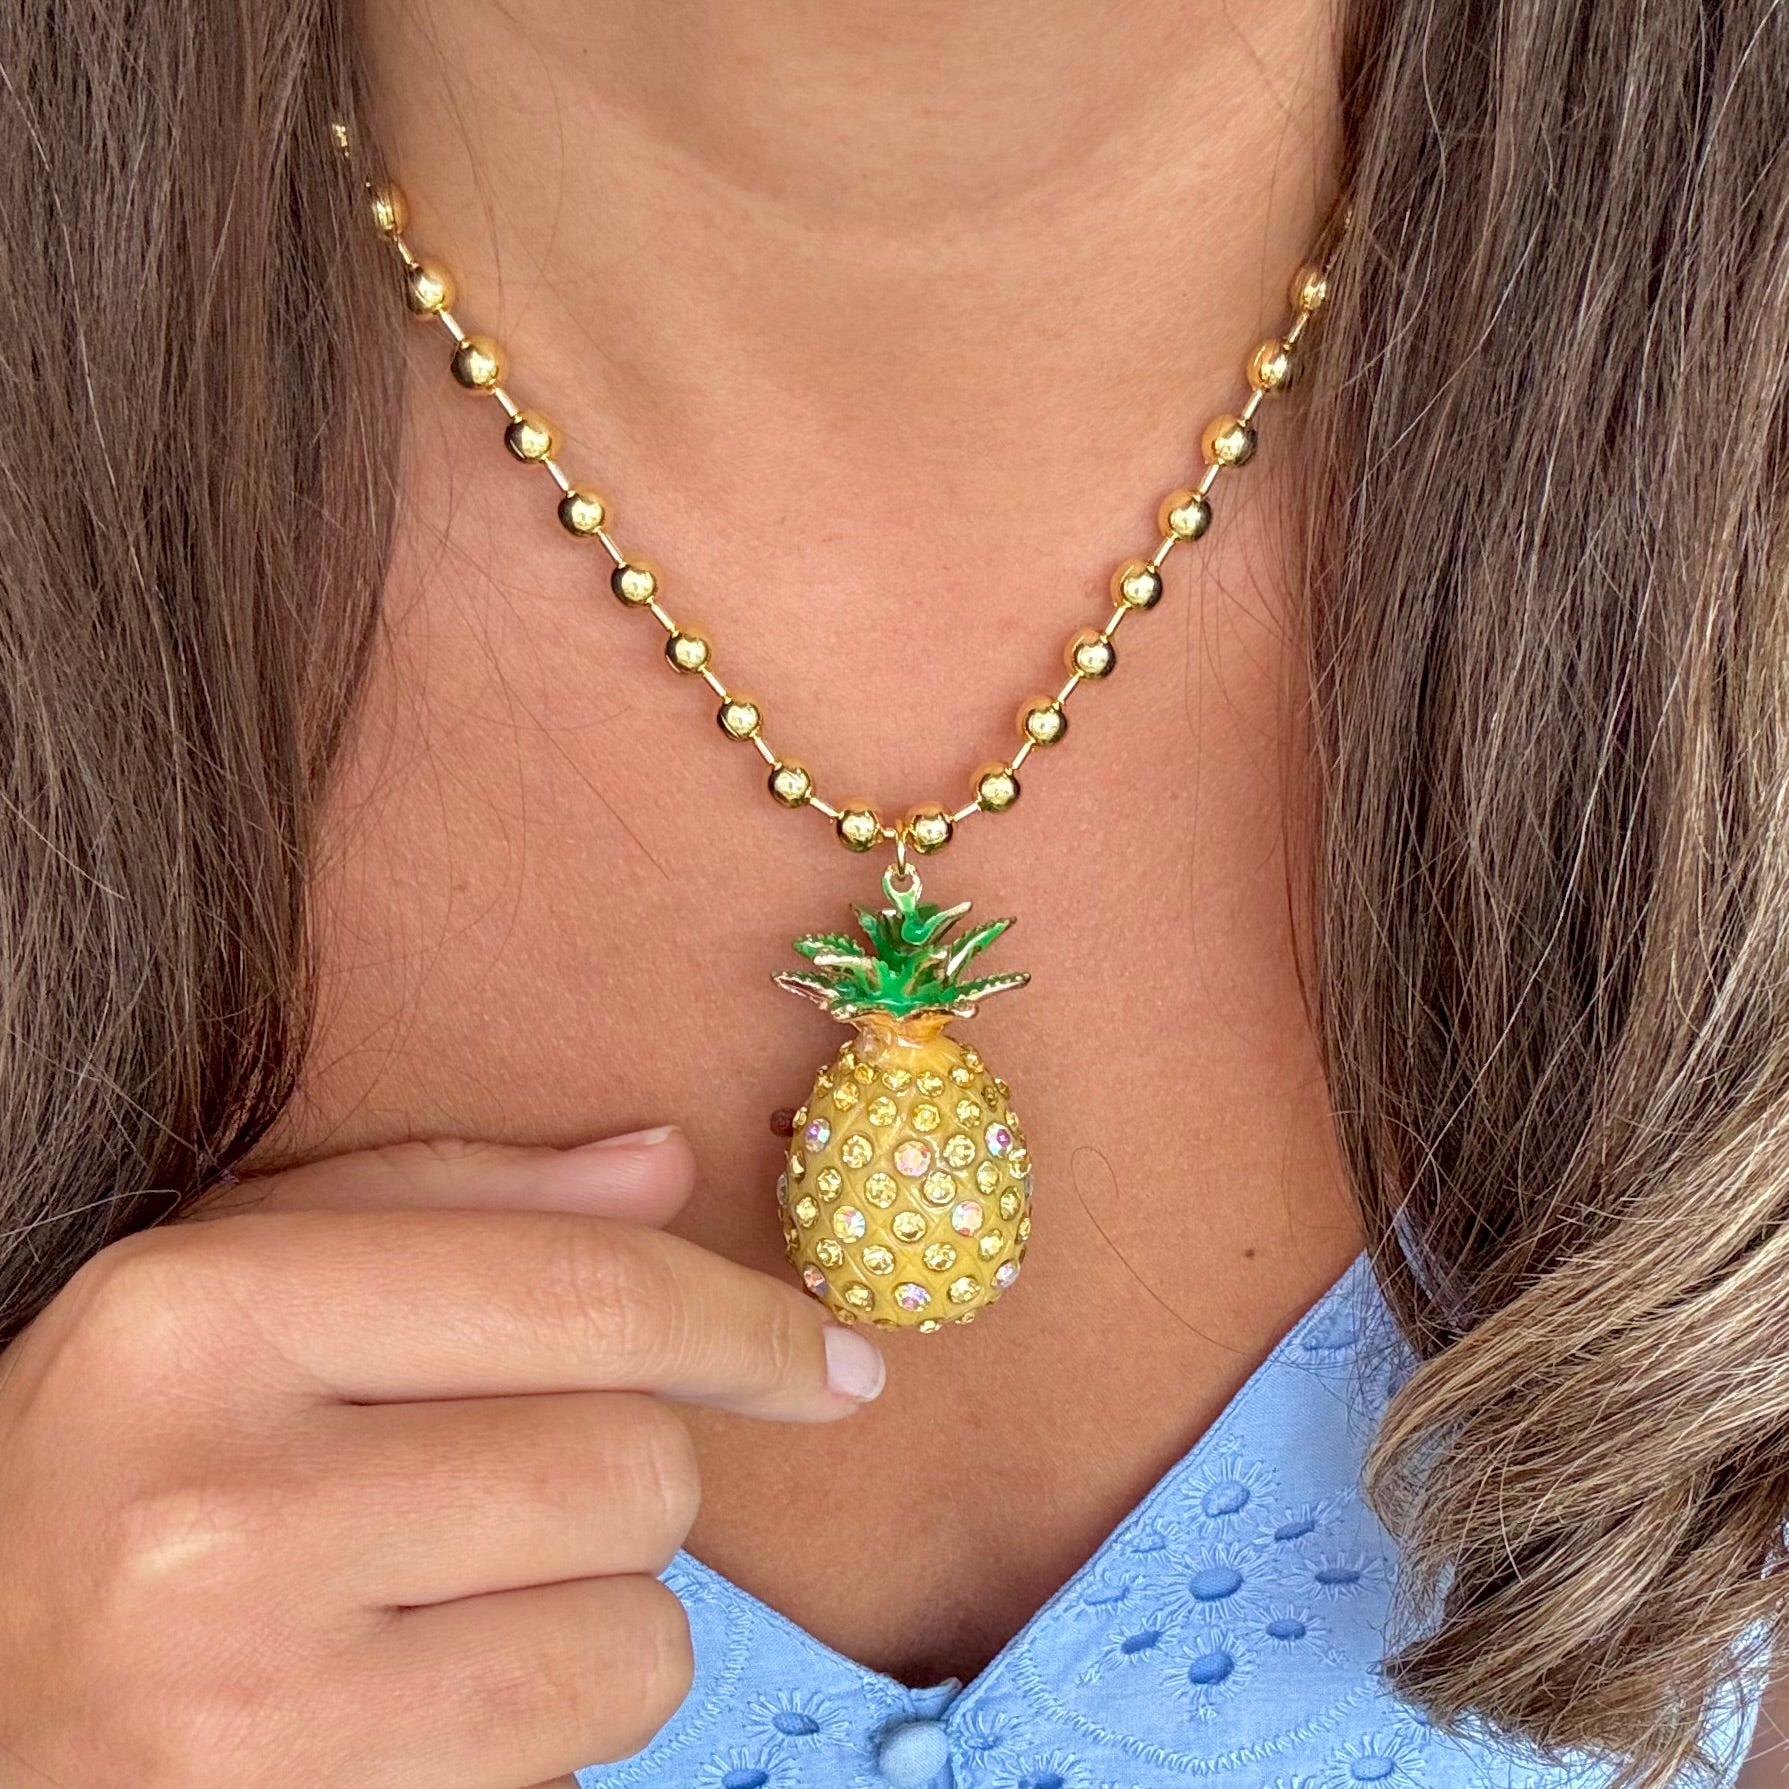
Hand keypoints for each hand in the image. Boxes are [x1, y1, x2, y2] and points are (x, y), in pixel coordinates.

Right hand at [0, 1130, 883, 1787]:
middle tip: (511, 1488)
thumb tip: (665, 1168)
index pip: (580, 1295)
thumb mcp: (229, 1283)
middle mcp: (213, 1524)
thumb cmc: (109, 1469)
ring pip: (637, 1642)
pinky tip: (418, 1702)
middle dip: (628, 1473)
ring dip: (599, 1614)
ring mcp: (249, 1724)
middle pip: (636, 1472)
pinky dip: (545, 1729)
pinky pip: (574, 1775)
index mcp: (200, 1324)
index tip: (832, 1361)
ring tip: (450, 1600)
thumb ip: (450, 1201)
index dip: (745, 1325)